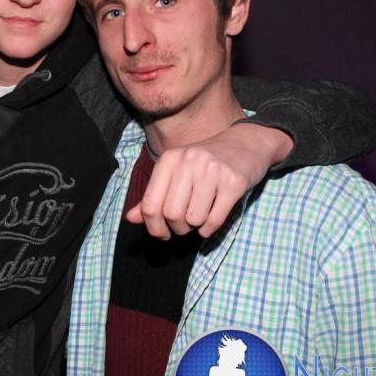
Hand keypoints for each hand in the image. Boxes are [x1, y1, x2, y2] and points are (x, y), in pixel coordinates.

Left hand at [126, 123, 292, 237]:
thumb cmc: (206, 163)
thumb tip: (130, 218)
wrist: (246, 143)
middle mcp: (188, 162)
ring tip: (201, 215)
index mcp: (170, 159)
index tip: (162, 232)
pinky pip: (214, 221)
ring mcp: (212, 171)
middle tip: (185, 224)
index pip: (150, 204)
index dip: (153, 226)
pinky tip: (211, 220)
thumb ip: (153, 195)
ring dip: (195, 227)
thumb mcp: (176, 172)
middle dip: (177, 228)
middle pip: (171, 214)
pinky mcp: (233, 182)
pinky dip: (209, 229)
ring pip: (193, 219)